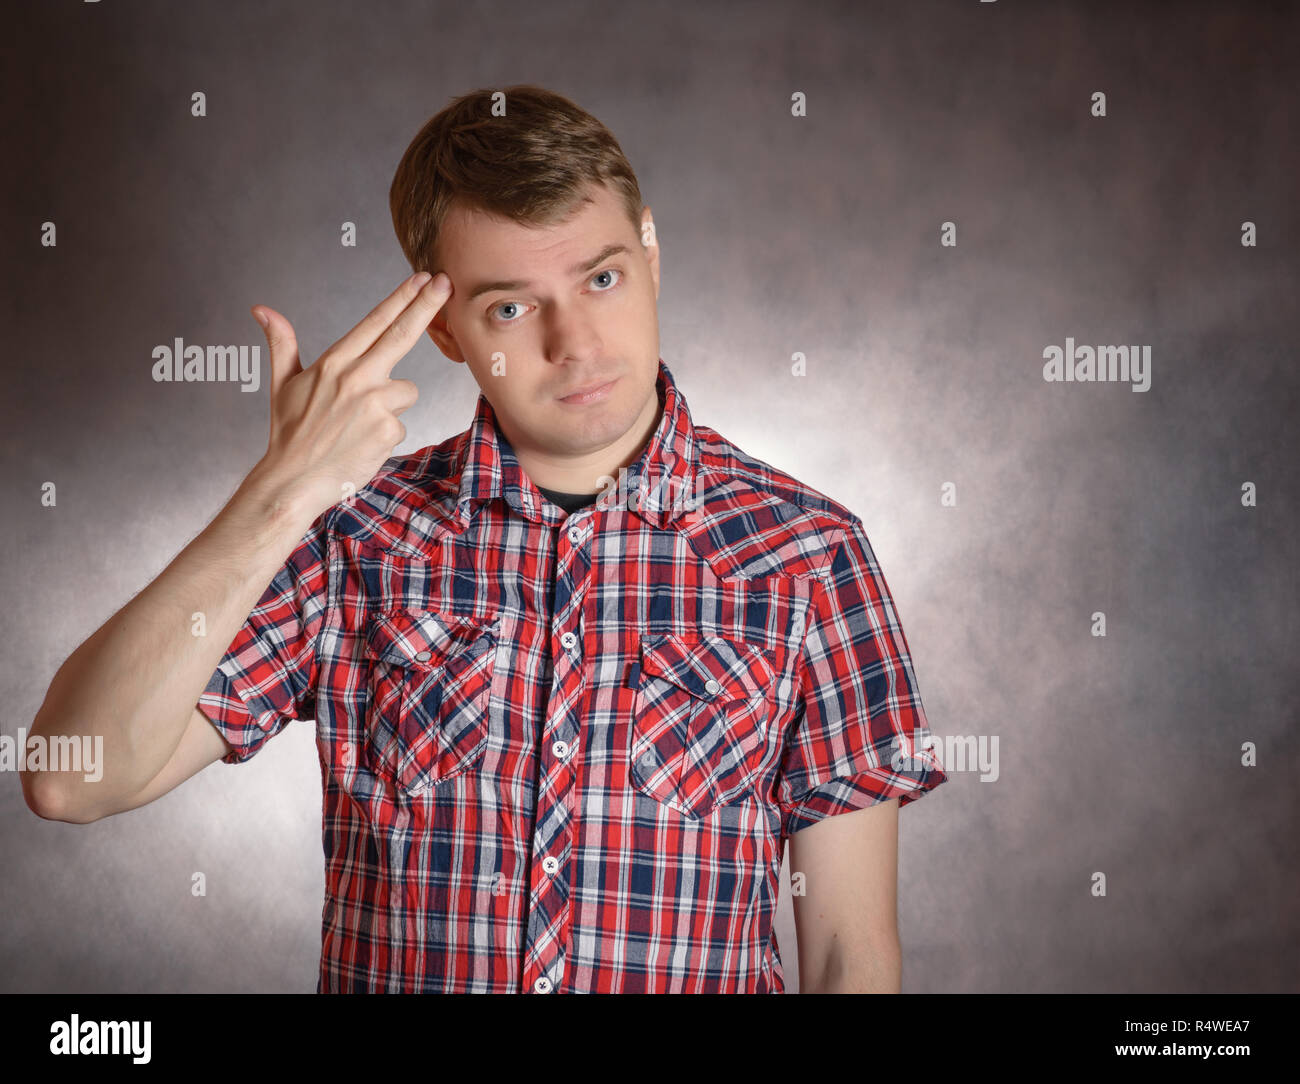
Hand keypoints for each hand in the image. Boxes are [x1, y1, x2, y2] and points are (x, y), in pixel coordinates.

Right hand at [248, 271, 450, 520]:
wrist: (294, 481)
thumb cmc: (289, 434)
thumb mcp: (282, 384)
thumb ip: (282, 344)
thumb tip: (261, 310)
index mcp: (334, 362)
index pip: (375, 322)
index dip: (402, 298)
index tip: (423, 278)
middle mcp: (356, 377)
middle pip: (402, 334)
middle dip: (426, 305)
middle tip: (447, 283)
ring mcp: (374, 403)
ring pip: (406, 390)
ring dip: (391, 404)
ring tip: (358, 423)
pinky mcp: (388, 429)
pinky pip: (401, 423)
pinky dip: (386, 432)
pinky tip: (363, 442)